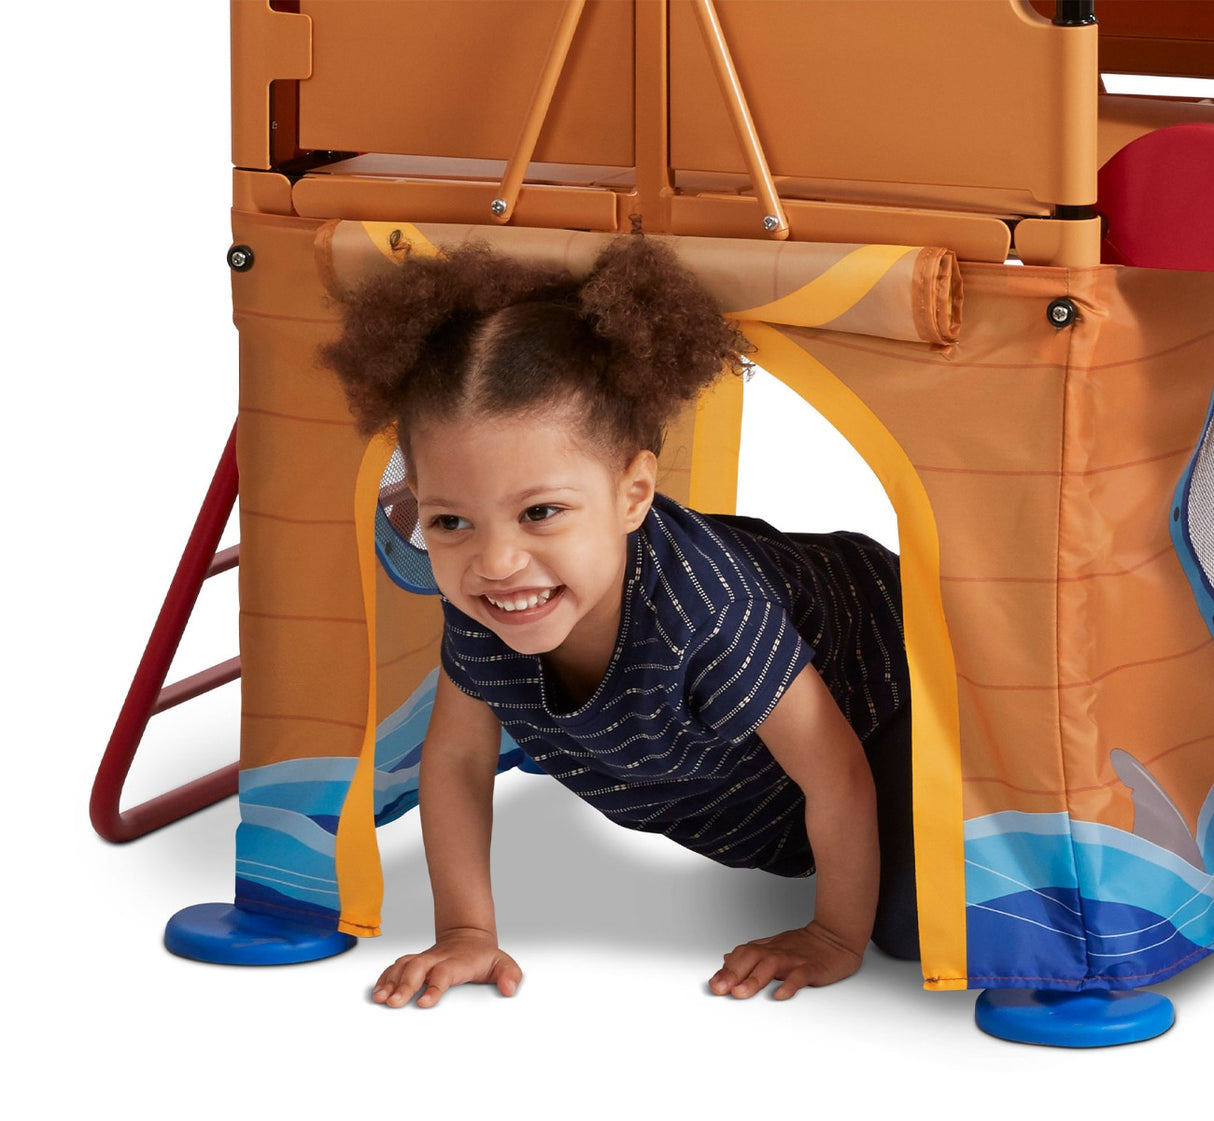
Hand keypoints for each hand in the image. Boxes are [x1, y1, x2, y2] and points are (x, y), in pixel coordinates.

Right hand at [372, 928, 521, 1008]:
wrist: (468, 937)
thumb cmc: (484, 957)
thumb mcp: (503, 963)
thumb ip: (510, 975)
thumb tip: (509, 989)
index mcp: (457, 962)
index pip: (444, 973)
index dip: (434, 987)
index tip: (424, 1002)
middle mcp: (436, 959)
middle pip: (416, 968)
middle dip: (404, 986)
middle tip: (394, 1003)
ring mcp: (424, 959)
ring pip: (402, 966)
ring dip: (389, 982)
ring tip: (379, 999)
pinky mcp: (414, 962)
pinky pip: (395, 967)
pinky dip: (384, 978)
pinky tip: (377, 992)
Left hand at [709, 921, 863, 999]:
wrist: (835, 936)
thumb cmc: (804, 945)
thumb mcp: (773, 947)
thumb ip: (750, 955)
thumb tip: (727, 959)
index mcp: (767, 949)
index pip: (742, 955)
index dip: (726, 969)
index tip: (713, 984)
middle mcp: (777, 952)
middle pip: (751, 958)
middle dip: (733, 974)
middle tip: (719, 989)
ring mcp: (795, 959)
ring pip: (771, 966)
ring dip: (754, 979)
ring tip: (741, 993)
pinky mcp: (812, 967)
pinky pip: (800, 975)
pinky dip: (789, 984)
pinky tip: (779, 995)